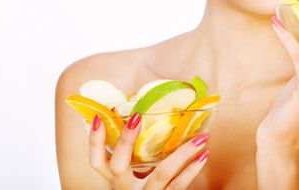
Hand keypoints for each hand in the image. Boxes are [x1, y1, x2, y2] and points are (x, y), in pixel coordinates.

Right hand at [89, 113, 209, 188]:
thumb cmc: (142, 189)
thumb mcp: (133, 176)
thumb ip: (136, 154)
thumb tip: (144, 115)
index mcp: (115, 179)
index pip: (97, 161)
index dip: (95, 141)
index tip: (99, 117)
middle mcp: (125, 188)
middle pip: (118, 165)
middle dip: (125, 141)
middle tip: (137, 116)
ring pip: (161, 173)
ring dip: (183, 152)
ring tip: (201, 137)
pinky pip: (178, 186)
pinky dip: (192, 170)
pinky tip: (203, 155)